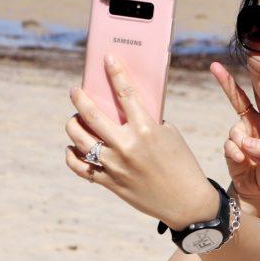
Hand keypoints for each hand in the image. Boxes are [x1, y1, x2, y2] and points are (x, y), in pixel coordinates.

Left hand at [64, 54, 217, 228]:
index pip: (126, 93)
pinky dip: (73, 154)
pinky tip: (75, 147)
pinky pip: (79, 166)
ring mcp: (114, 166)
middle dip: (80, 98)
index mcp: (146, 130)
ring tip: (76, 119)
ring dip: (73, 124)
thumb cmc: (182, 163)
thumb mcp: (170, 135)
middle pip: (91, 115)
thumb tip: (123, 109)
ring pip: (79, 138)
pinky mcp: (109, 182)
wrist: (187, 202)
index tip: (107, 58)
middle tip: (76, 91)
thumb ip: (146, 121)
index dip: (115, 72)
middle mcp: (126, 146)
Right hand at [209, 61, 259, 216]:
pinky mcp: (231, 149)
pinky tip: (243, 162)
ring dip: (242, 143)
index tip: (251, 63)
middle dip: (226, 83)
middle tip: (215, 67)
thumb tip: (246, 142)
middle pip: (238, 100)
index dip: (257, 81)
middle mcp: (254, 126)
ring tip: (250, 158)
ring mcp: (241, 137)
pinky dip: (235, 153)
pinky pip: (230, 146)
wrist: (257, 196)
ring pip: (235, 130)